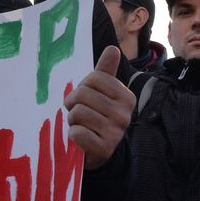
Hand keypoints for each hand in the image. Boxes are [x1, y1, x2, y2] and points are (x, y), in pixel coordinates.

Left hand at [64, 46, 133, 168]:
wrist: (100, 152)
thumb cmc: (98, 117)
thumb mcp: (102, 94)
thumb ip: (106, 72)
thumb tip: (112, 48)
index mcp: (126, 96)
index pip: (94, 78)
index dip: (81, 87)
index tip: (85, 98)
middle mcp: (125, 113)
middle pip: (83, 94)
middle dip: (73, 104)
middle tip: (79, 113)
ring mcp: (116, 132)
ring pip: (78, 113)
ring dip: (72, 120)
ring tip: (81, 125)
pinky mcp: (104, 148)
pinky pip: (77, 133)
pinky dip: (73, 135)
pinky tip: (81, 138)